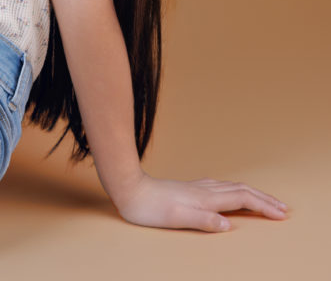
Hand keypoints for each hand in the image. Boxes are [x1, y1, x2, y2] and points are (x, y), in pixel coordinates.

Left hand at [114, 171, 288, 231]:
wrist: (129, 189)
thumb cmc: (150, 207)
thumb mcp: (176, 218)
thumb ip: (203, 221)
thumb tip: (228, 226)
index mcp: (205, 198)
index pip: (242, 200)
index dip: (263, 206)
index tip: (281, 215)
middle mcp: (205, 189)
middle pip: (242, 190)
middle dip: (264, 199)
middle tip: (283, 208)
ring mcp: (197, 187)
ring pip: (233, 187)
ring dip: (252, 193)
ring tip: (265, 200)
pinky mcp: (190, 188)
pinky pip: (222, 187)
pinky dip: (236, 191)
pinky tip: (231, 192)